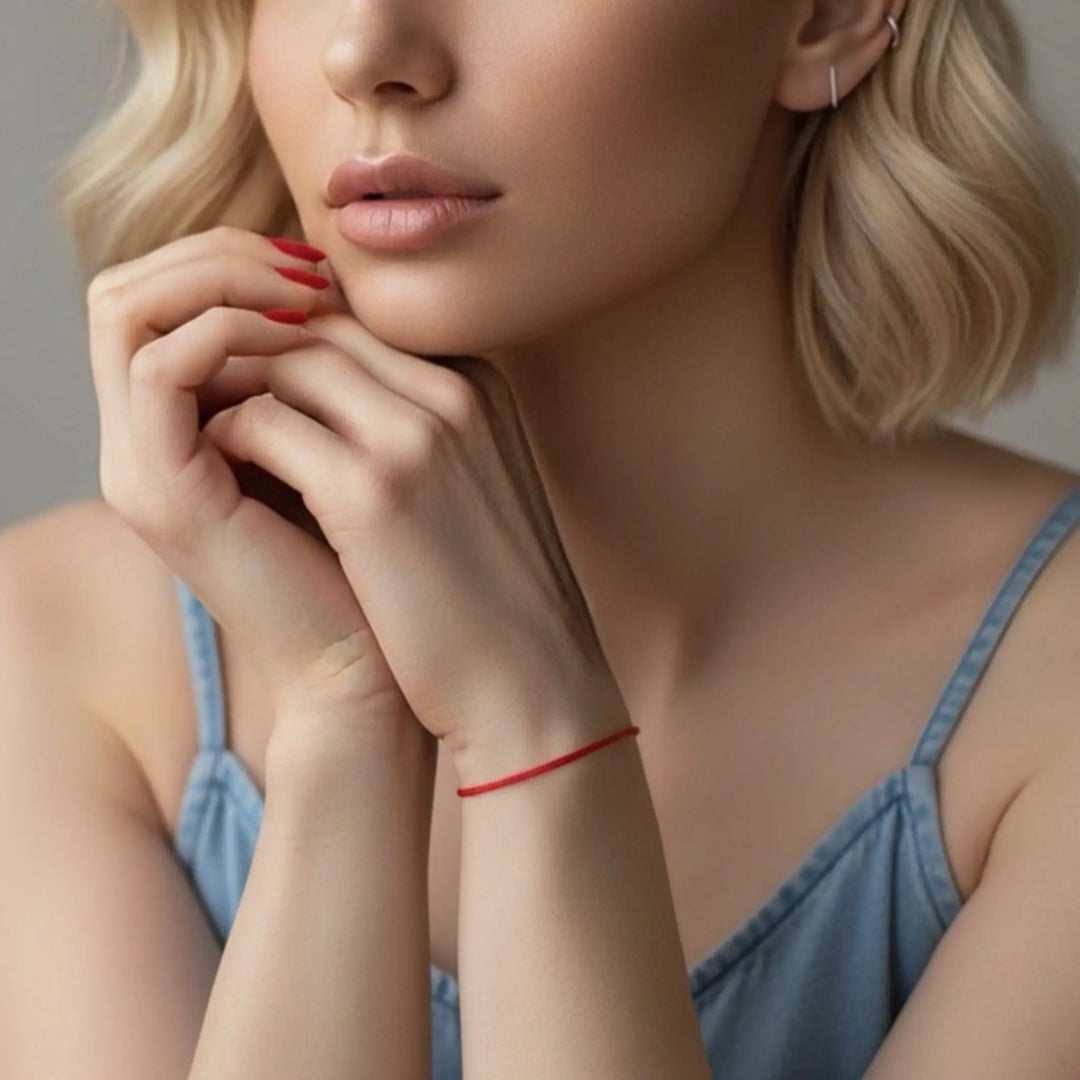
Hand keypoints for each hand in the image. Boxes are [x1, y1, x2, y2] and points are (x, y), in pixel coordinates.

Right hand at [87, 225, 426, 768]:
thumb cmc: (372, 559)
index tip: (323, 266)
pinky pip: (162, 369)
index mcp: (179, 430)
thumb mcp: (341, 442)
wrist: (369, 666)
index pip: (158, 297)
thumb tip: (333, 282)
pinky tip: (302, 338)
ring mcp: (142, 469)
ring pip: (128, 310)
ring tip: (308, 293)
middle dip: (218, 253)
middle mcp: (142, 443)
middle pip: (129, 288)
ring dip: (220, 278)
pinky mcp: (163, 496)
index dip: (231, 258)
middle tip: (307, 265)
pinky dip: (229, 332)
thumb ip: (315, 373)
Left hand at [196, 301, 630, 778]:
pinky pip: (264, 423)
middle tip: (204, 393)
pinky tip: (218, 469)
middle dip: (250, 350)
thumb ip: (416, 430)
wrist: (533, 683)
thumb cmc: (492, 595)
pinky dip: (229, 436)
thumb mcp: (470, 485)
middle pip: (316, 326)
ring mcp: (417, 434)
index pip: (355, 325)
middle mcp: (453, 390)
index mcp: (478, 384)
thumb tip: (332, 407)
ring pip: (284, 360)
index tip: (248, 380)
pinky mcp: (375, 490)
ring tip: (202, 428)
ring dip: (230, 388)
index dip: (290, 344)